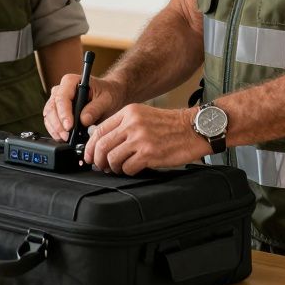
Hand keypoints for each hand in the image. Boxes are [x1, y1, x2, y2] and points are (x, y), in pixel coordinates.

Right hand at [43, 73, 125, 141]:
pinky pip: (50, 122)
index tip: (69, 126)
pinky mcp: (57, 112)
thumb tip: (83, 120)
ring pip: (48, 115)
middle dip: (58, 124)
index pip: (62, 97)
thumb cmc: (108, 94)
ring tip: (65, 139)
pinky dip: (55, 131)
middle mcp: (61, 90)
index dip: (63, 113)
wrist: (110, 96)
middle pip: (52, 107)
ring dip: (55, 129)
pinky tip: (62, 137)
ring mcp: (57, 101)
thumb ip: (95, 108)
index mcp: (71, 82)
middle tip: (67, 136)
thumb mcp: (107, 99)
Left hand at [85, 104, 207, 174]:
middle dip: (97, 160)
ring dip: (113, 167)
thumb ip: (124, 126)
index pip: (99, 130)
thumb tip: (104, 143)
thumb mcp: (143, 116)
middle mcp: (132, 123)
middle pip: (102, 145)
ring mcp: (141, 138)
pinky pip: (128, 168)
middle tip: (100, 166)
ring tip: (118, 168)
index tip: (89, 156)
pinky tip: (134, 169)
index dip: (90, 146)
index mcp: (129, 112)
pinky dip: (127, 171)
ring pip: (112, 158)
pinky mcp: (149, 153)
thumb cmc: (170, 125)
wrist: (194, 129)